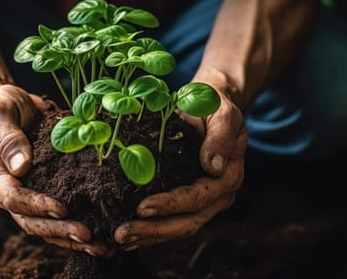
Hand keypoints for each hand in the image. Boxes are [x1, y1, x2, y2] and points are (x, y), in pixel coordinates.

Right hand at [0, 84, 112, 256]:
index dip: (38, 205)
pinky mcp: (46, 187)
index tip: (63, 208)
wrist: (9, 103)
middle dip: (59, 229)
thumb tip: (22, 167)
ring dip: (70, 236)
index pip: (13, 198)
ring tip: (99, 244)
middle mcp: (9, 189)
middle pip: (31, 220)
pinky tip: (101, 228)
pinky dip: (77, 221)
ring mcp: (28, 191)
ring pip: (46, 223)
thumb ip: (8, 137)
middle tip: (88, 235)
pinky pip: (59, 212)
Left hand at [114, 89, 245, 250]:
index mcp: (227, 176)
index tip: (142, 208)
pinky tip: (128, 237)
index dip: (170, 205)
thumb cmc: (214, 106)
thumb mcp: (222, 113)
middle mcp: (218, 195)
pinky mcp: (189, 203)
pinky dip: (149, 232)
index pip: (197, 198)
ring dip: (148, 236)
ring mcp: (205, 202)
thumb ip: (220, 136)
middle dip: (153, 230)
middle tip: (122, 233)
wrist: (212, 107)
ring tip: (119, 239)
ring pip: (177, 228)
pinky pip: (170, 222)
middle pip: (186, 222)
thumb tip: (214, 166)